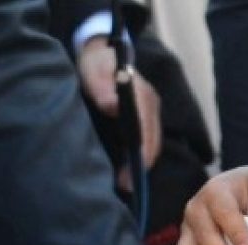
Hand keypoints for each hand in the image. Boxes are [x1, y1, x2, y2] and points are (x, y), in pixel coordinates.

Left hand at [77, 36, 163, 186]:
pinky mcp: (146, 120)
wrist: (103, 54)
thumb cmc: (97, 64)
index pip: (146, 129)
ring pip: (152, 145)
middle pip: (153, 142)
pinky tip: (127, 172)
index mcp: (142, 95)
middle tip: (126, 187)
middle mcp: (151, 106)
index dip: (141, 152)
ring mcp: (151, 114)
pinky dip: (140, 159)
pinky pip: (147, 143)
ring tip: (126, 186)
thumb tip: (112, 106)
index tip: (132, 171)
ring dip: (142, 166)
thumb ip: (101, 86)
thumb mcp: (95, 70)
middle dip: (142, 166)